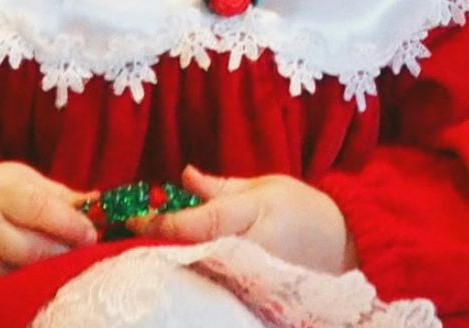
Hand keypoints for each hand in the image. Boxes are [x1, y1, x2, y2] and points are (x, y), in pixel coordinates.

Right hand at [0, 159, 101, 287]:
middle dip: (63, 251)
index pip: (36, 208)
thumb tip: (100, 202)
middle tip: (84, 250)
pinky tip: (44, 272)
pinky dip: (32, 281)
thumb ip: (62, 196)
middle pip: (30, 248)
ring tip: (66, 260)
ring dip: (51, 269)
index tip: (91, 233)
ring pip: (21, 272)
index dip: (68, 224)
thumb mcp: (25, 182)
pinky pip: (10, 285)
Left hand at [126, 165, 357, 274]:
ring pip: (200, 270)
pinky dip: (192, 273)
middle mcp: (250, 249)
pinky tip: (173, 266)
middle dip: (158, 243)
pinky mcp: (252, 291)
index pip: (200, 222)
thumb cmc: (303, 209)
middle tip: (126, 234)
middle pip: (193, 250)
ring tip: (142, 250)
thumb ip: (220, 187)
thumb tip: (183, 176)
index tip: (135, 217)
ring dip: (171, 259)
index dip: (164, 221)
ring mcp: (251, 275)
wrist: (341, 245)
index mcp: (253, 216)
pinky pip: (215, 282)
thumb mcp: (264, 186)